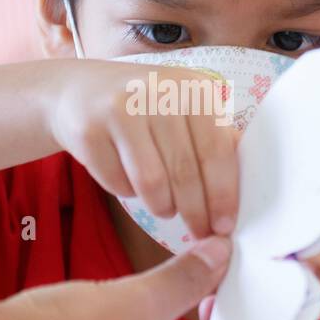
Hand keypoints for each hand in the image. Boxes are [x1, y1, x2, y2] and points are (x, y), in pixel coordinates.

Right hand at [46, 61, 238, 238]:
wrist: (79, 90)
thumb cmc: (145, 108)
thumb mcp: (184, 109)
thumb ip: (214, 140)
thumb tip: (240, 193)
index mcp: (192, 86)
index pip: (216, 150)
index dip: (223, 194)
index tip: (225, 226)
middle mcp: (158, 91)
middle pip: (185, 171)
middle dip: (196, 212)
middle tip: (198, 233)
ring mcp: (120, 108)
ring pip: (152, 183)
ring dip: (163, 207)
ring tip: (165, 208)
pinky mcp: (88, 130)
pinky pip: (118, 184)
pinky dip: (128, 194)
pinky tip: (130, 184)